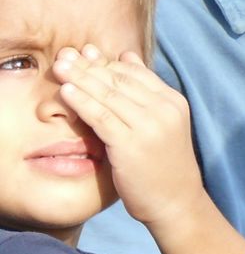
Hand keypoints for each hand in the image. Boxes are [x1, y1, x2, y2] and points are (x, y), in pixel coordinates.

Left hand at [53, 46, 205, 233]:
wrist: (175, 200)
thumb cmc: (164, 164)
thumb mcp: (163, 123)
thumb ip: (146, 93)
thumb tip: (127, 57)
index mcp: (173, 102)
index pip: (136, 74)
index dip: (107, 62)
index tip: (86, 53)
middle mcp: (164, 109)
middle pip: (120, 81)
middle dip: (90, 66)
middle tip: (66, 54)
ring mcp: (149, 126)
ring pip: (108, 95)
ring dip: (81, 78)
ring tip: (60, 67)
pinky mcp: (131, 144)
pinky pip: (101, 117)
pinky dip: (82, 102)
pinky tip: (66, 92)